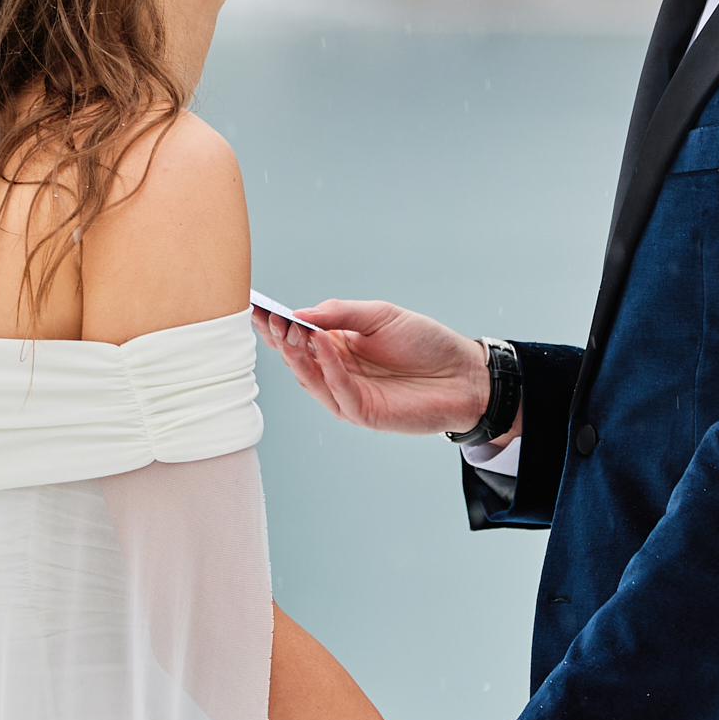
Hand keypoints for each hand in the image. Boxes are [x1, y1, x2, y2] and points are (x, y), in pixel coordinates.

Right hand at [251, 298, 501, 437]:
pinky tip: (323, 344)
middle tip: (271, 318)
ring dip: (298, 354)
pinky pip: (338, 393)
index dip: (274, 323)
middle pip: (296, 359)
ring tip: (292, 329)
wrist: (463, 373)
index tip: (255, 305)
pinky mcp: (363, 413)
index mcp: (335, 346)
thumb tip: (300, 314)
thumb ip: (341, 313)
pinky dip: (327, 369)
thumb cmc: (424, 342)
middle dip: (281, 338)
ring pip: (309, 379)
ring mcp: (347, 395)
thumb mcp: (380, 315)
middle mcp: (335, 373)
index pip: (296, 336)